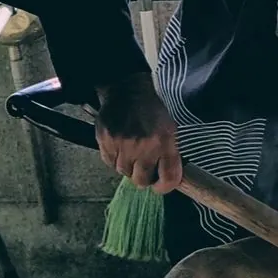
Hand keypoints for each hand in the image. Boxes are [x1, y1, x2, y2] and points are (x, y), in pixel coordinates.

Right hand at [94, 72, 181, 192]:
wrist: (128, 90)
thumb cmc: (152, 109)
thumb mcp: (170, 129)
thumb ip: (170, 153)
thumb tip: (168, 176)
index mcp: (166, 143)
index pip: (169, 178)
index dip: (164, 187)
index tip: (160, 186)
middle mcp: (145, 147)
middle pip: (141, 181)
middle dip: (143, 177)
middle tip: (144, 168)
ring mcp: (123, 145)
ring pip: (123, 172)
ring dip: (128, 166)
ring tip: (132, 151)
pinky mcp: (106, 141)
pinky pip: (109, 162)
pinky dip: (114, 158)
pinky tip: (120, 145)